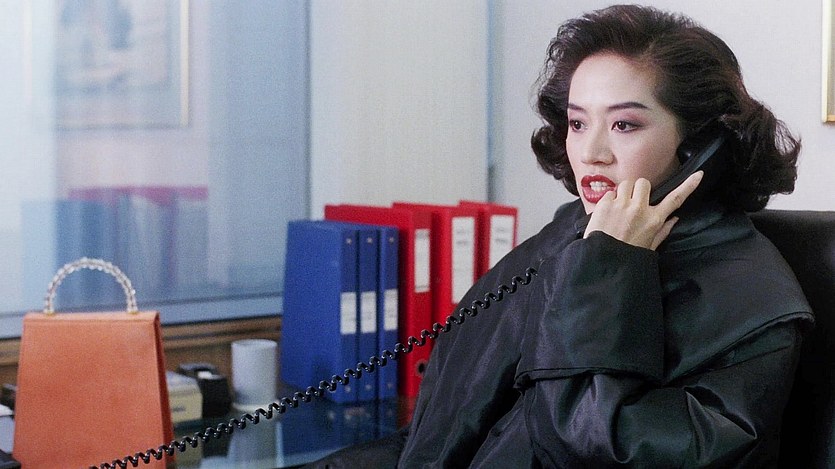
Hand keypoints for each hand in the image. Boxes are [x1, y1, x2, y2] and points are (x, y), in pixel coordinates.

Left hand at [583, 171, 703, 249]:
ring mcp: (621, 205)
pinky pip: (609, 193)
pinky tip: (607, 213)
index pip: (675, 199)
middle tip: (632, 200)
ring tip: (619, 206)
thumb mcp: (650, 245)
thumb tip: (675, 218)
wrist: (604, 261)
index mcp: (654, 220)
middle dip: (638, 189)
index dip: (688, 186)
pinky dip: (609, 200)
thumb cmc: (628, 255)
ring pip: (626, 184)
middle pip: (643, 183)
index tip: (698, 174)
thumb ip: (663, 230)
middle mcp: (639, 209)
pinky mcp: (605, 204)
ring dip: (623, 192)